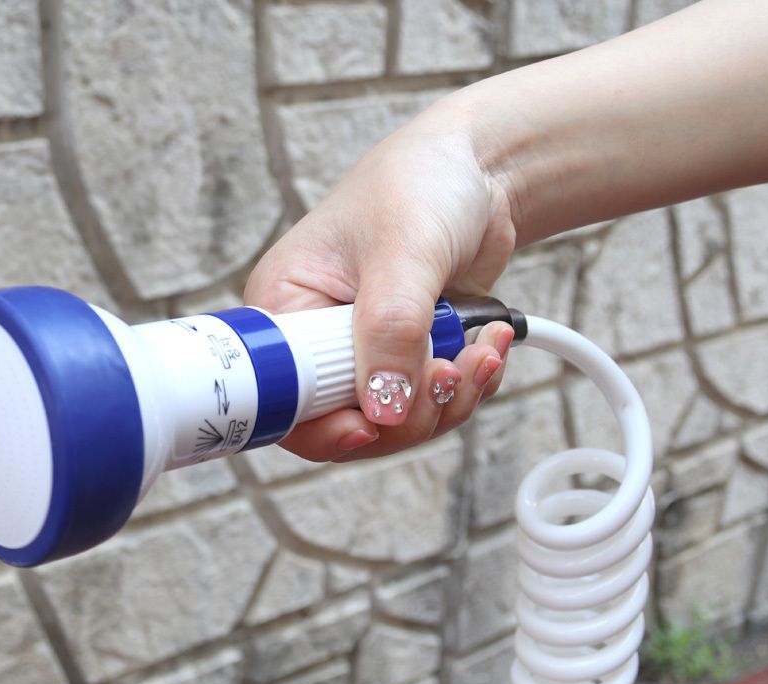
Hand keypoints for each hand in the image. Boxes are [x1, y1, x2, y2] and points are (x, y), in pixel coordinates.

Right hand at [244, 101, 518, 461]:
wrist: (479, 172)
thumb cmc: (421, 183)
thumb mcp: (404, 249)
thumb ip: (391, 330)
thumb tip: (384, 408)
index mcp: (285, 308)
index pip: (281, 399)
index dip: (322, 427)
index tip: (371, 424)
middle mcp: (315, 341)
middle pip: (343, 424)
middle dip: (407, 411)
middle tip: (447, 370)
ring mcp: (364, 355)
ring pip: (395, 423)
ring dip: (448, 400)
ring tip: (481, 349)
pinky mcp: (407, 361)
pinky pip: (431, 407)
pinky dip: (467, 388)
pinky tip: (487, 346)